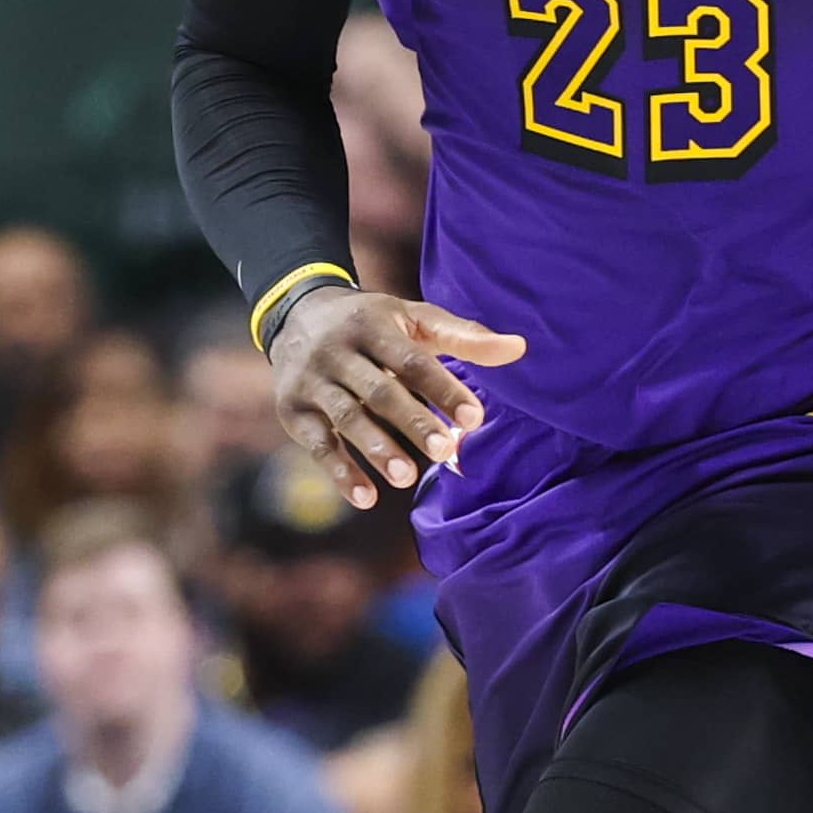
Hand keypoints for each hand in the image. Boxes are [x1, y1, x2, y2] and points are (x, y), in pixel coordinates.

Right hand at [268, 288, 529, 509]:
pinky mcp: (293, 411)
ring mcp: (312, 381)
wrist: (295, 314)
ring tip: (407, 477)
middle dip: (412, 421)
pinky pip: (317, 445)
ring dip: (376, 449)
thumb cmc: (373, 323)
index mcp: (374, 325)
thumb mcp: (414, 318)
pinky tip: (366, 498)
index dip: (443, 389)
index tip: (474, 418)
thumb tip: (519, 348)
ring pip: (346, 418)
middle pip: (378, 391)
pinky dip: (340, 472)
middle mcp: (338, 351)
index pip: (412, 360)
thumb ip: (464, 336)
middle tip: (445, 450)